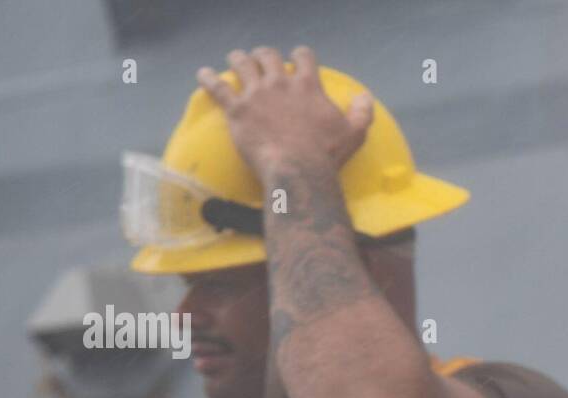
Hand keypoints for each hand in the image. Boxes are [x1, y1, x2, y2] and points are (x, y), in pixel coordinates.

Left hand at [197, 46, 372, 178]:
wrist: (298, 170)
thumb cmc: (327, 155)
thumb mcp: (355, 134)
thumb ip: (362, 112)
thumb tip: (364, 97)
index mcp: (307, 85)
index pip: (303, 57)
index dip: (300, 56)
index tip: (297, 60)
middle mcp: (280, 82)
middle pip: (268, 56)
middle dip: (264, 56)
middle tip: (261, 61)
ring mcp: (256, 94)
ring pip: (242, 63)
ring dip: (238, 59)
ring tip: (235, 60)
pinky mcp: (237, 109)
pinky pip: (217, 87)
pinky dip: (208, 78)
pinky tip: (203, 74)